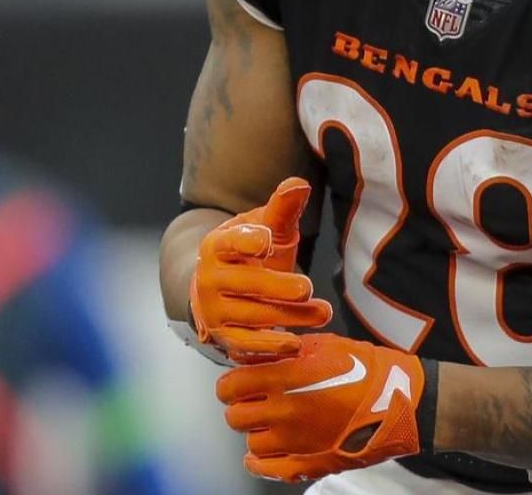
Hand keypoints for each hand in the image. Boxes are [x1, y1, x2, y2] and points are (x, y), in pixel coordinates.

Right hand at [191, 177, 331, 361]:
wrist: (224, 291)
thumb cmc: (252, 255)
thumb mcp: (266, 228)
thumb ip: (282, 209)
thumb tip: (298, 184)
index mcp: (217, 245)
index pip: (229, 242)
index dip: (247, 240)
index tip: (266, 240)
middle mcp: (209, 279)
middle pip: (246, 283)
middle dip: (278, 287)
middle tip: (307, 287)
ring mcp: (214, 311)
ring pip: (254, 316)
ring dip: (290, 316)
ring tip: (322, 312)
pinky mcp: (224, 338)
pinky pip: (247, 345)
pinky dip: (272, 346)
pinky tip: (297, 343)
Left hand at [217, 333, 426, 481]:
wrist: (397, 400)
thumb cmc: (365, 369)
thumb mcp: (323, 345)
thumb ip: (285, 351)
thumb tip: (258, 354)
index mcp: (283, 378)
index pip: (229, 387)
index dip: (231, 384)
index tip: (238, 383)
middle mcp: (282, 411)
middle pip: (234, 417)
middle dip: (241, 407)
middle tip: (254, 402)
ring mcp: (293, 441)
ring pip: (250, 442)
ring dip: (256, 432)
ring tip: (271, 423)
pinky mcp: (306, 462)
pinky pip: (266, 469)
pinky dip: (258, 462)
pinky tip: (260, 454)